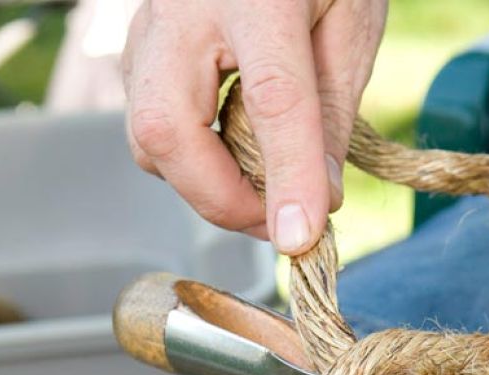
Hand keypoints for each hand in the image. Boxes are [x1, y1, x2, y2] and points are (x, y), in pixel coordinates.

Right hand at [122, 0, 386, 251]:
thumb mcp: (351, 22)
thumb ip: (333, 112)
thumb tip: (320, 201)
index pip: (272, 100)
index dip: (287, 177)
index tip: (301, 238)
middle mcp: (183, 10)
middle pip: (168, 131)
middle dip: (221, 199)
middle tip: (279, 221)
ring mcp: (146, 28)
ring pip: (147, 139)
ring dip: (205, 184)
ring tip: (264, 186)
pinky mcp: (137, 48)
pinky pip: (149, 126)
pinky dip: (192, 160)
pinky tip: (234, 152)